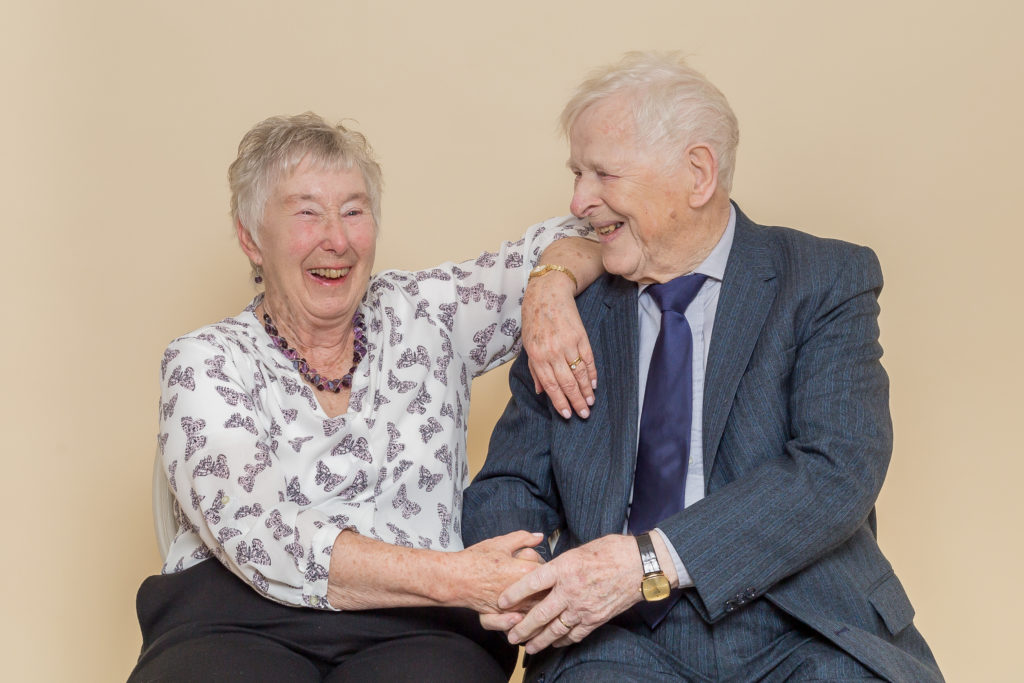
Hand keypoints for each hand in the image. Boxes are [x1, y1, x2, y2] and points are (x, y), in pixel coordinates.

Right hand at [457, 531, 544, 613]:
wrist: (455, 578)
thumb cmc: (475, 560)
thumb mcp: (500, 543)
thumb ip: (523, 538)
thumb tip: (539, 536)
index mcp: (525, 571)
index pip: (548, 570)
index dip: (544, 566)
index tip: (538, 564)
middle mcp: (522, 592)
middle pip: (546, 593)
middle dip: (545, 588)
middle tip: (541, 581)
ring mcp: (513, 607)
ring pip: (536, 610)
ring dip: (538, 605)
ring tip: (535, 599)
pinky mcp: (504, 617)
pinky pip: (521, 621)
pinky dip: (524, 618)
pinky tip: (522, 613)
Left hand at [497, 534, 642, 653]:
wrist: (640, 565)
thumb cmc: (612, 551)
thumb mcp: (580, 549)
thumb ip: (561, 563)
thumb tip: (546, 571)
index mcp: (564, 567)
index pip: (531, 582)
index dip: (513, 593)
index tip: (501, 601)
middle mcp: (570, 590)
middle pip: (540, 614)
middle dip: (522, 627)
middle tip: (510, 636)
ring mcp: (583, 607)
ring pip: (555, 629)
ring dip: (538, 640)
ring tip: (527, 646)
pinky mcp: (596, 619)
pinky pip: (574, 634)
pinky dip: (562, 641)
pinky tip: (554, 643)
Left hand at [522, 271, 596, 418]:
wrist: (547, 294)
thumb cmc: (534, 320)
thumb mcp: (527, 344)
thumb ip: (535, 369)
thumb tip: (540, 391)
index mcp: (537, 356)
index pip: (550, 385)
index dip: (560, 401)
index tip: (567, 414)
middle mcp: (552, 352)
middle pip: (567, 383)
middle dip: (576, 401)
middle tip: (584, 414)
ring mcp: (568, 344)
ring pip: (579, 374)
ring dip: (586, 391)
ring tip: (591, 402)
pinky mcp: (580, 336)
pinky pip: (588, 360)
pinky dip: (592, 373)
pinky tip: (594, 384)